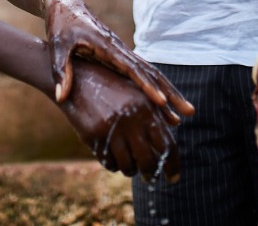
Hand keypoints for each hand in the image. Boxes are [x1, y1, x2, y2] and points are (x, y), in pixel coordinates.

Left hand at [45, 0, 193, 123]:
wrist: (65, 5)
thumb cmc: (60, 25)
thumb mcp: (56, 47)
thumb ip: (61, 71)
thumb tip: (62, 97)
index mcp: (107, 46)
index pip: (132, 69)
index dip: (146, 87)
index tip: (161, 102)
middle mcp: (120, 49)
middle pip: (151, 73)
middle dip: (171, 93)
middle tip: (189, 112)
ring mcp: (122, 52)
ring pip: (152, 73)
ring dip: (170, 92)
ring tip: (186, 113)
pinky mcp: (120, 56)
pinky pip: (143, 73)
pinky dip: (157, 87)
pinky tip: (166, 103)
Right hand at [59, 59, 180, 181]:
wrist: (79, 78)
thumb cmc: (114, 85)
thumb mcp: (138, 92)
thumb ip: (158, 108)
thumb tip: (178, 121)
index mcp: (146, 108)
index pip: (167, 146)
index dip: (173, 165)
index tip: (174, 178)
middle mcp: (130, 119)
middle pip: (148, 162)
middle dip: (151, 174)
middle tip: (150, 178)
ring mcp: (110, 129)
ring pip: (128, 166)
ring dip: (131, 170)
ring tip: (131, 167)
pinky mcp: (93, 137)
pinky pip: (108, 163)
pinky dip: (114, 165)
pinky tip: (115, 159)